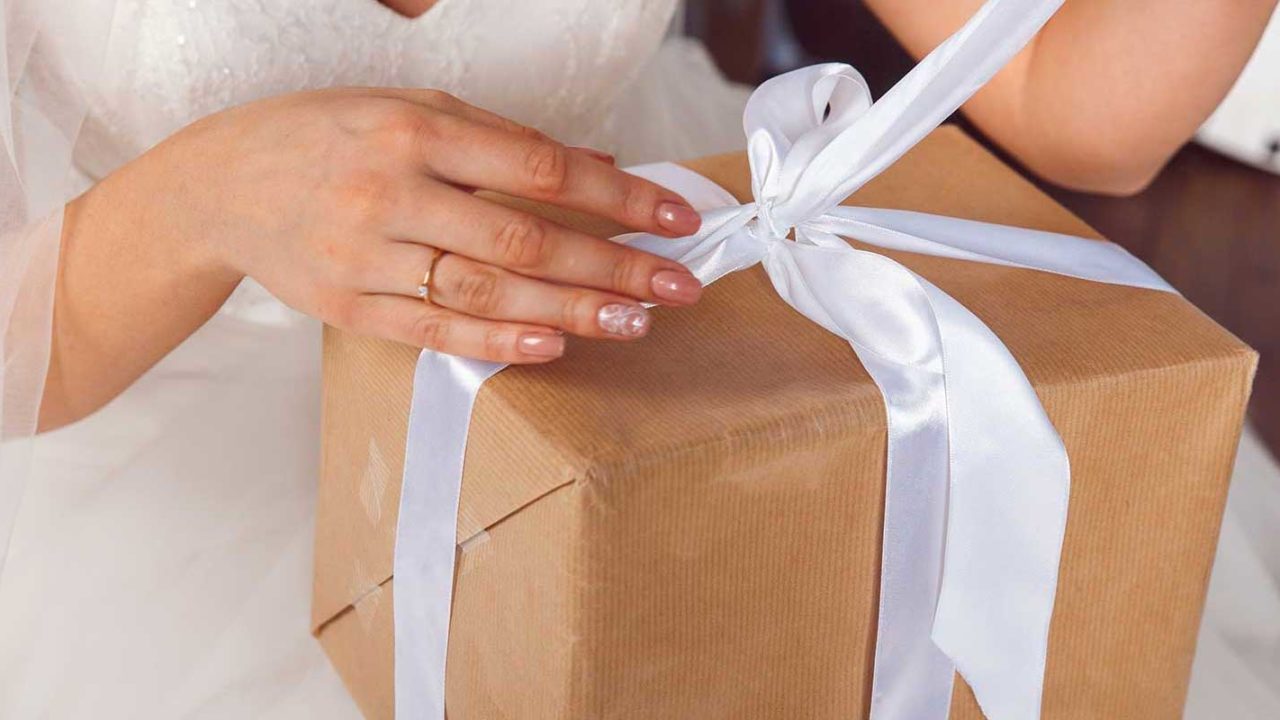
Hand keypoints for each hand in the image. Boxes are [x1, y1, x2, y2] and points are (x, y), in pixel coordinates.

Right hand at [128, 88, 703, 362]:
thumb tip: (596, 162)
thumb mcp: (409, 110)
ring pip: (486, 293)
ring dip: (570, 311)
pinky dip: (499, 343)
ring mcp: (366, 256)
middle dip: (613, 266)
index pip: (541, 169)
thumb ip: (502, 138)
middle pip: (524, 240)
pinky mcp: (349, 308)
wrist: (220, 186)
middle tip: (680, 286)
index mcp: (415, 130)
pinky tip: (555, 346)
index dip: (619, 196)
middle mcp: (391, 192)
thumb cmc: (328, 137)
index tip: (677, 217)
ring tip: (635, 322)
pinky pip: (435, 332)